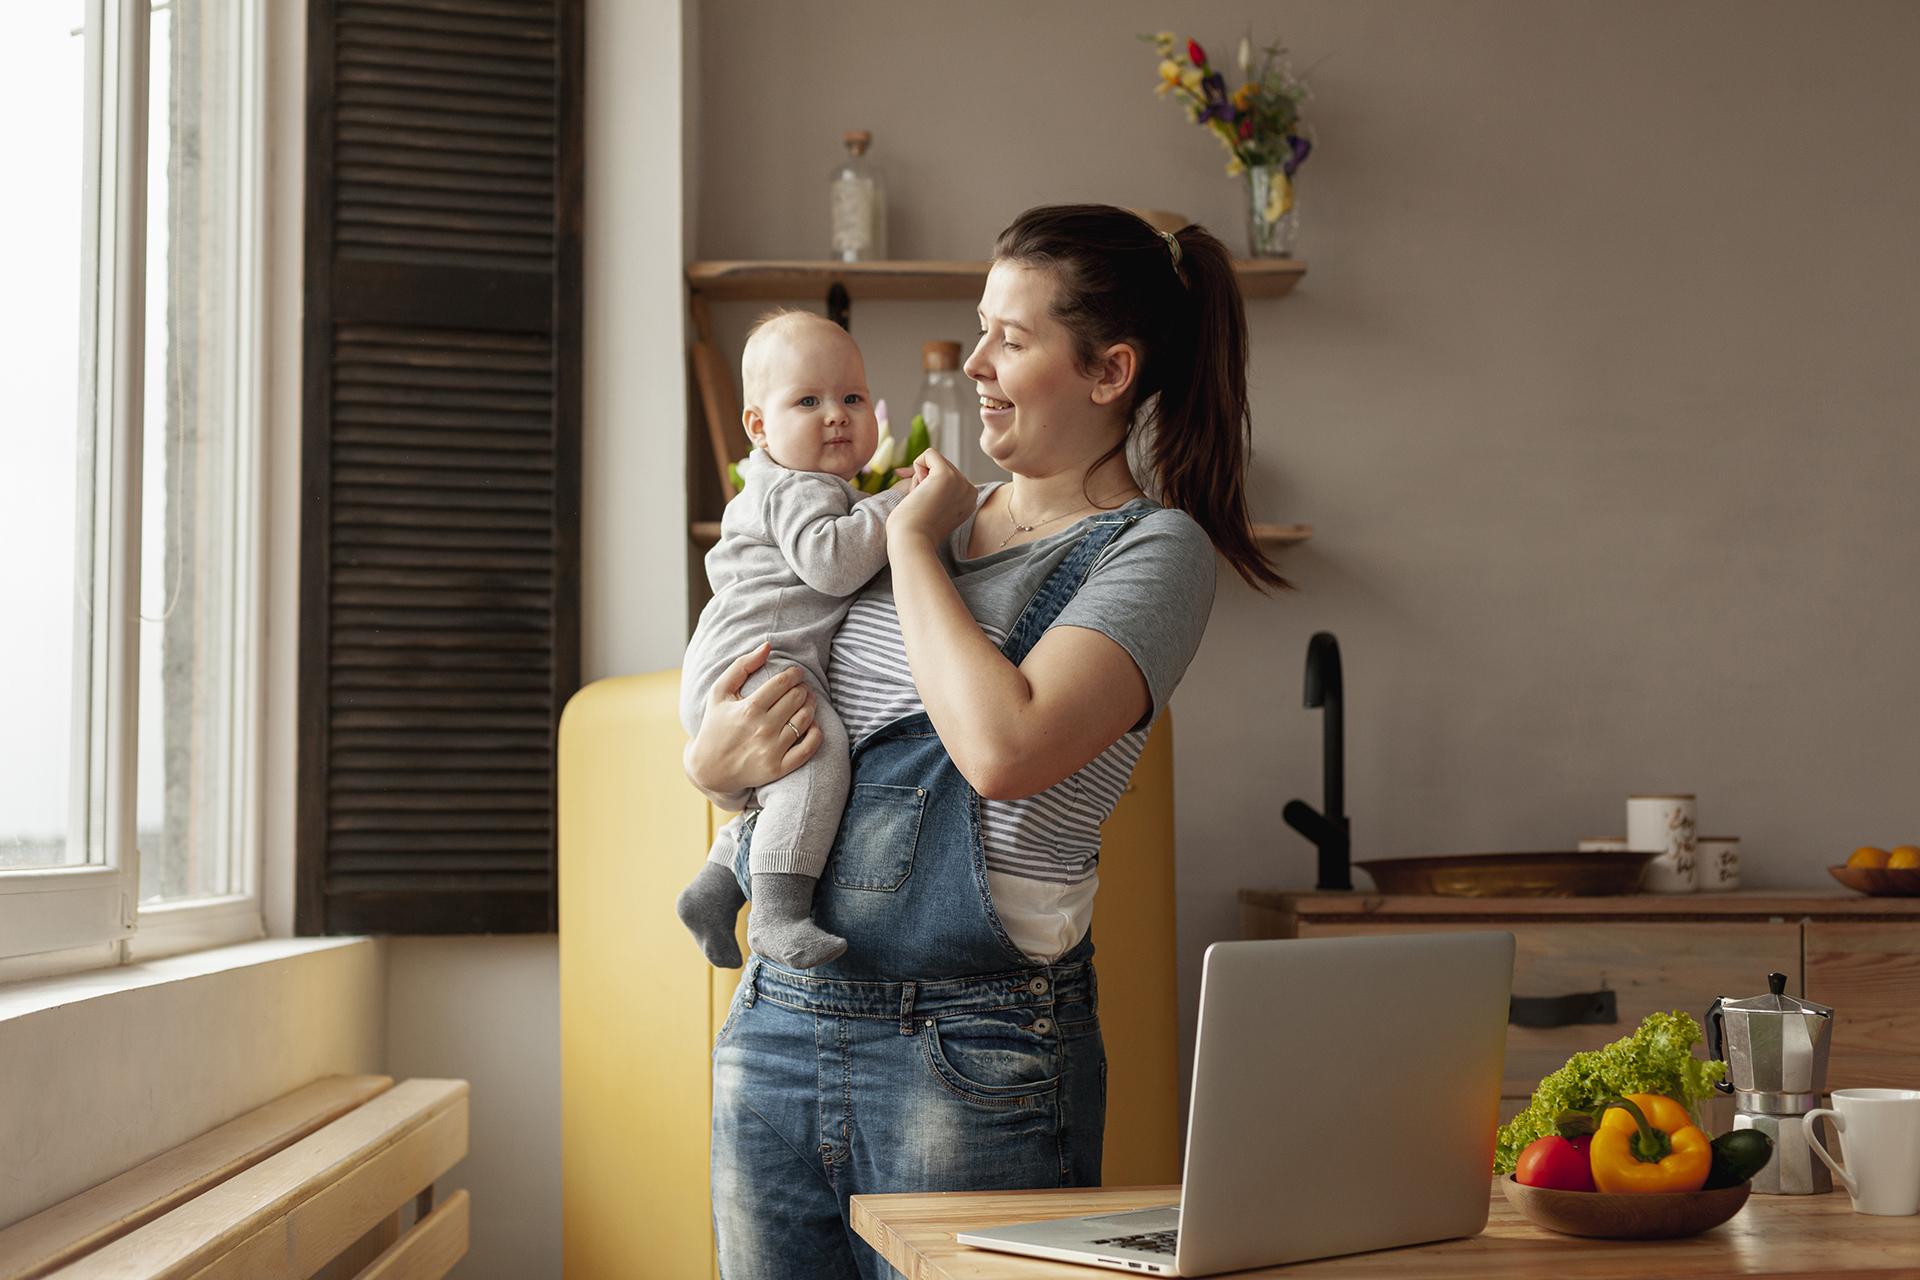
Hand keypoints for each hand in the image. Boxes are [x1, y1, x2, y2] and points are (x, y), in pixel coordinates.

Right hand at [683, 643, 820, 802]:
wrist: (710, 769)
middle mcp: (763, 728)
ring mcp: (772, 750)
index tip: (796, 673)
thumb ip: (742, 666)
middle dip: (804, 688)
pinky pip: (808, 748)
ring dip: (811, 706)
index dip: (794, 674)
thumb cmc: (715, 725)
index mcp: (749, 707)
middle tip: (803, 687)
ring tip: (808, 701)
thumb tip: (767, 646)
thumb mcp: (719, 692)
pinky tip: (812, 725)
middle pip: (796, 699)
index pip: (783, 682)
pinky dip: (816, 734)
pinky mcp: (778, 768)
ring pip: (805, 720)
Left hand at [887, 448, 975, 549]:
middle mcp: (970, 490)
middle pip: (940, 466)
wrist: (911, 543)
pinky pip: (929, 454)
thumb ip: (934, 487)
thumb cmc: (913, 530)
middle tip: (920, 504)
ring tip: (920, 500)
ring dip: (919, 478)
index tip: (922, 504)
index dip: (927, 485)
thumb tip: (915, 464)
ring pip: (934, 460)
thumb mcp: (931, 505)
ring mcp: (961, 482)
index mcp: (969, 500)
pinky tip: (917, 490)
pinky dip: (916, 467)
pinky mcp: (947, 476)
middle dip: (923, 480)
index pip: (946, 476)